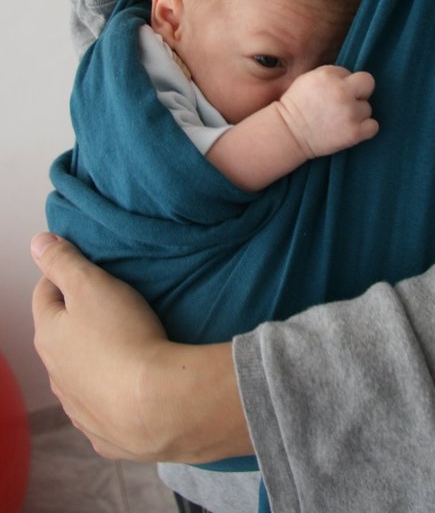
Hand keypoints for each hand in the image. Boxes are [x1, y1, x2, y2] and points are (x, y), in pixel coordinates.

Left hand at [31, 234, 251, 462]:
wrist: (156, 403)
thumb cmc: (124, 336)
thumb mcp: (91, 285)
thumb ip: (63, 261)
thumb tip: (38, 243)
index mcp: (49, 335)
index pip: (45, 294)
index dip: (62, 275)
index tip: (84, 268)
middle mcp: (55, 373)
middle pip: (60, 335)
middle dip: (77, 318)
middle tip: (108, 304)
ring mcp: (77, 406)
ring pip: (78, 372)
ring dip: (92, 357)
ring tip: (122, 344)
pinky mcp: (102, 431)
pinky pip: (100, 404)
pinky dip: (109, 392)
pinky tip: (129, 386)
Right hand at [278, 66, 378, 157]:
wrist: (288, 133)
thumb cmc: (296, 106)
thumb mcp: (308, 79)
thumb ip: (331, 75)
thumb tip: (350, 79)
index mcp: (329, 76)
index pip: (350, 73)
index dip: (342, 84)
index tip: (331, 95)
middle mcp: (342, 92)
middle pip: (368, 83)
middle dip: (359, 92)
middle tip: (345, 104)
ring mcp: (350, 113)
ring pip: (367, 108)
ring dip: (357, 114)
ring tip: (338, 120)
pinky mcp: (354, 132)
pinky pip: (373, 126)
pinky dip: (365, 129)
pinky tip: (350, 129)